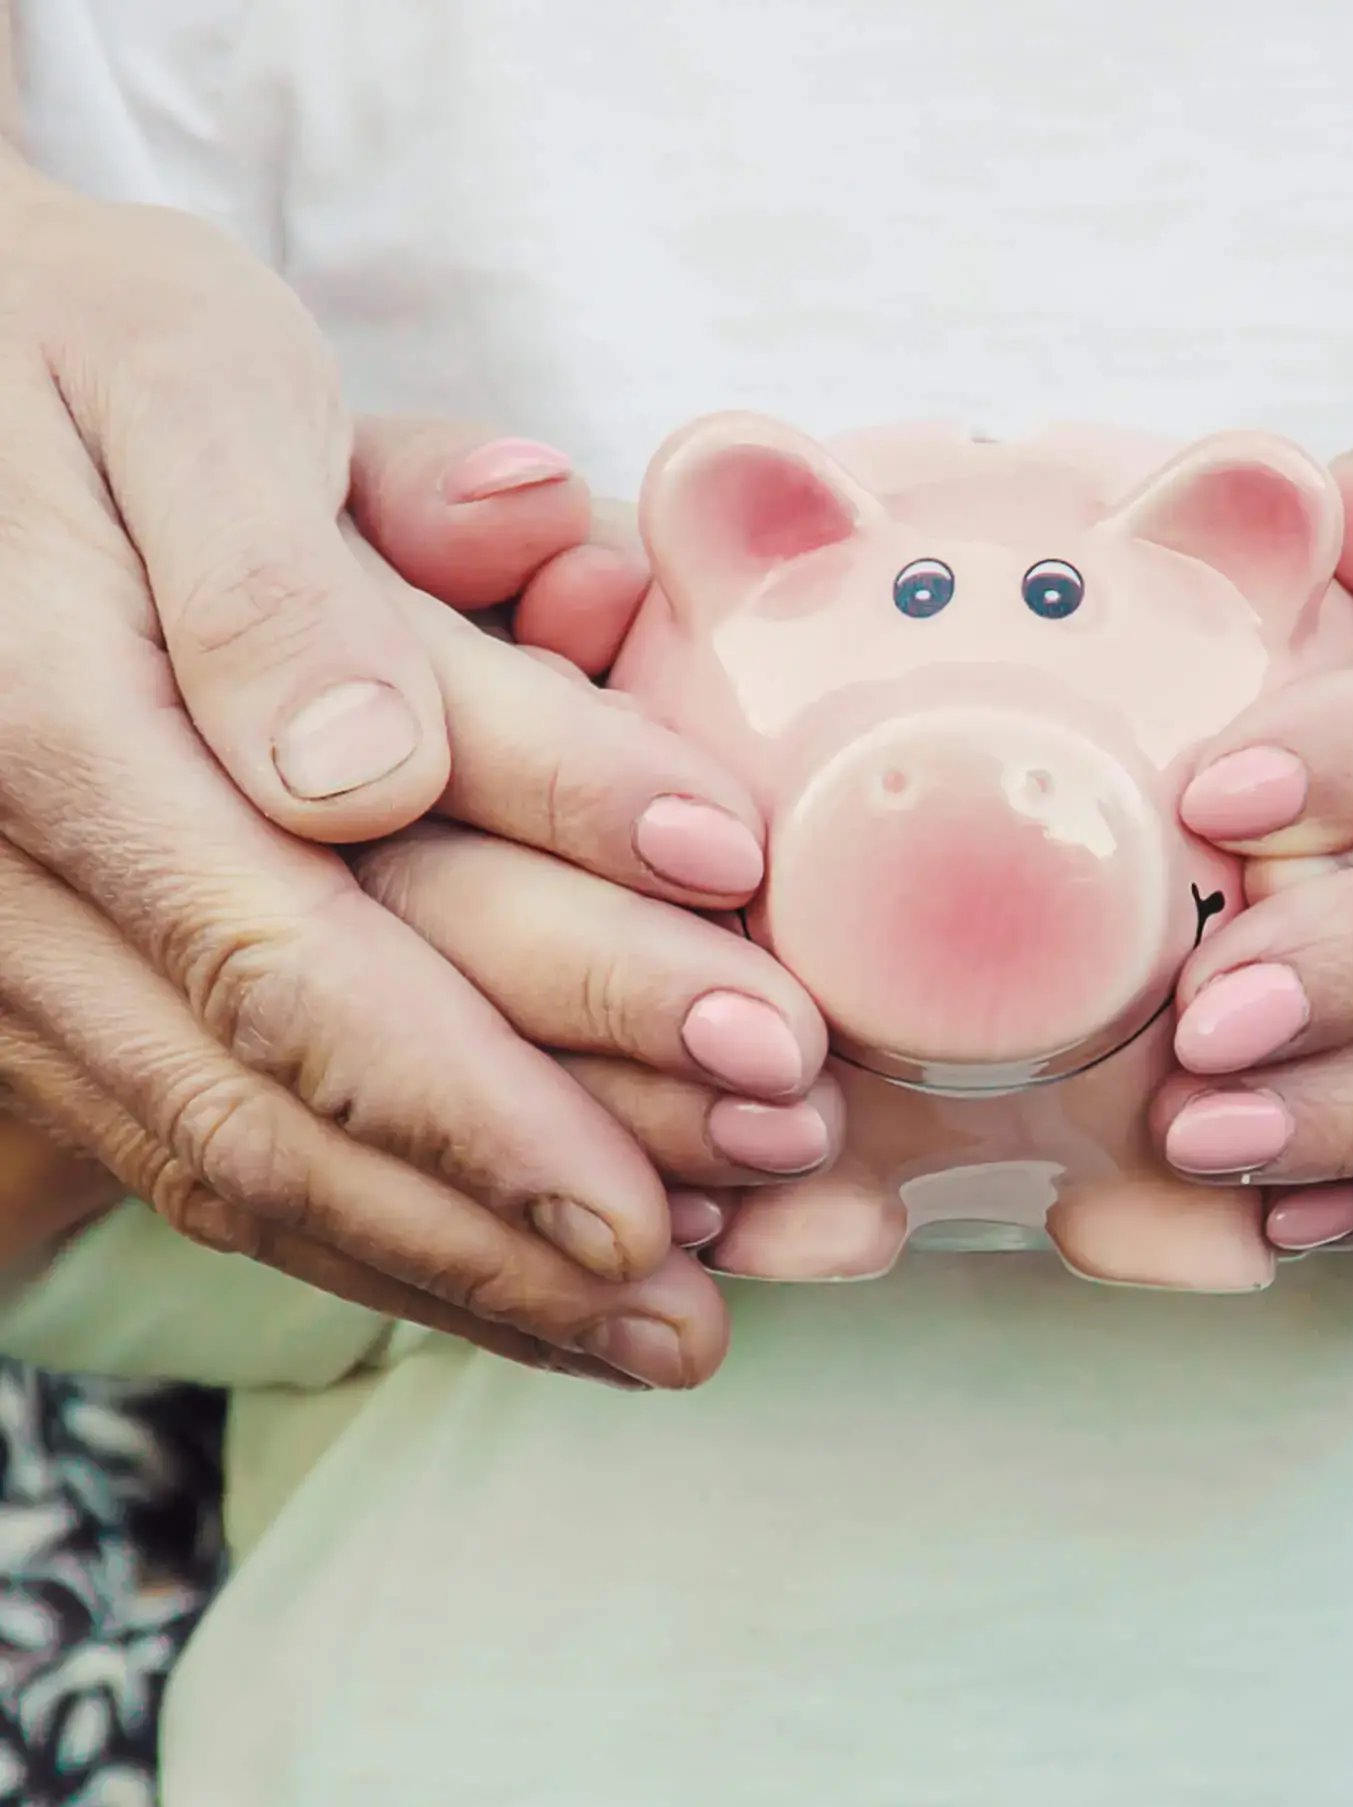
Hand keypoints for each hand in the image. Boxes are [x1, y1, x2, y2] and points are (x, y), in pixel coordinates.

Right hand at [0, 157, 805, 1382]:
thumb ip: (270, 583)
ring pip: (235, 1163)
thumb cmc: (78, 349)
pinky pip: (189, 1144)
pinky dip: (361, 1233)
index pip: (307, 959)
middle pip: (286, 1101)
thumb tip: (362, 778)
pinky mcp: (46, 982)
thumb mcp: (182, 378)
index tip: (711, 1126)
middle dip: (514, 1214)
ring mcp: (14, 953)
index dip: (506, 1077)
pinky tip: (500, 1280)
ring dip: (453, 1271)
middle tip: (711, 1302)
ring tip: (648, 1340)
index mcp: (54, 730)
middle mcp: (13, 882)